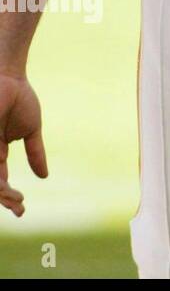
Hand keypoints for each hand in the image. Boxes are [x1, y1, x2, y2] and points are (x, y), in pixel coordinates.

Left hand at [0, 73, 47, 217]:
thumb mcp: (31, 131)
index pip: (0, 180)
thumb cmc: (20, 100)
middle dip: (4, 199)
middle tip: (20, 208)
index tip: (22, 210)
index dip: (8, 197)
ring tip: (16, 199)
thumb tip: (44, 176)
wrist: (10, 80)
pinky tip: (6, 188)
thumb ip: (36, 153)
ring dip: (1, 194)